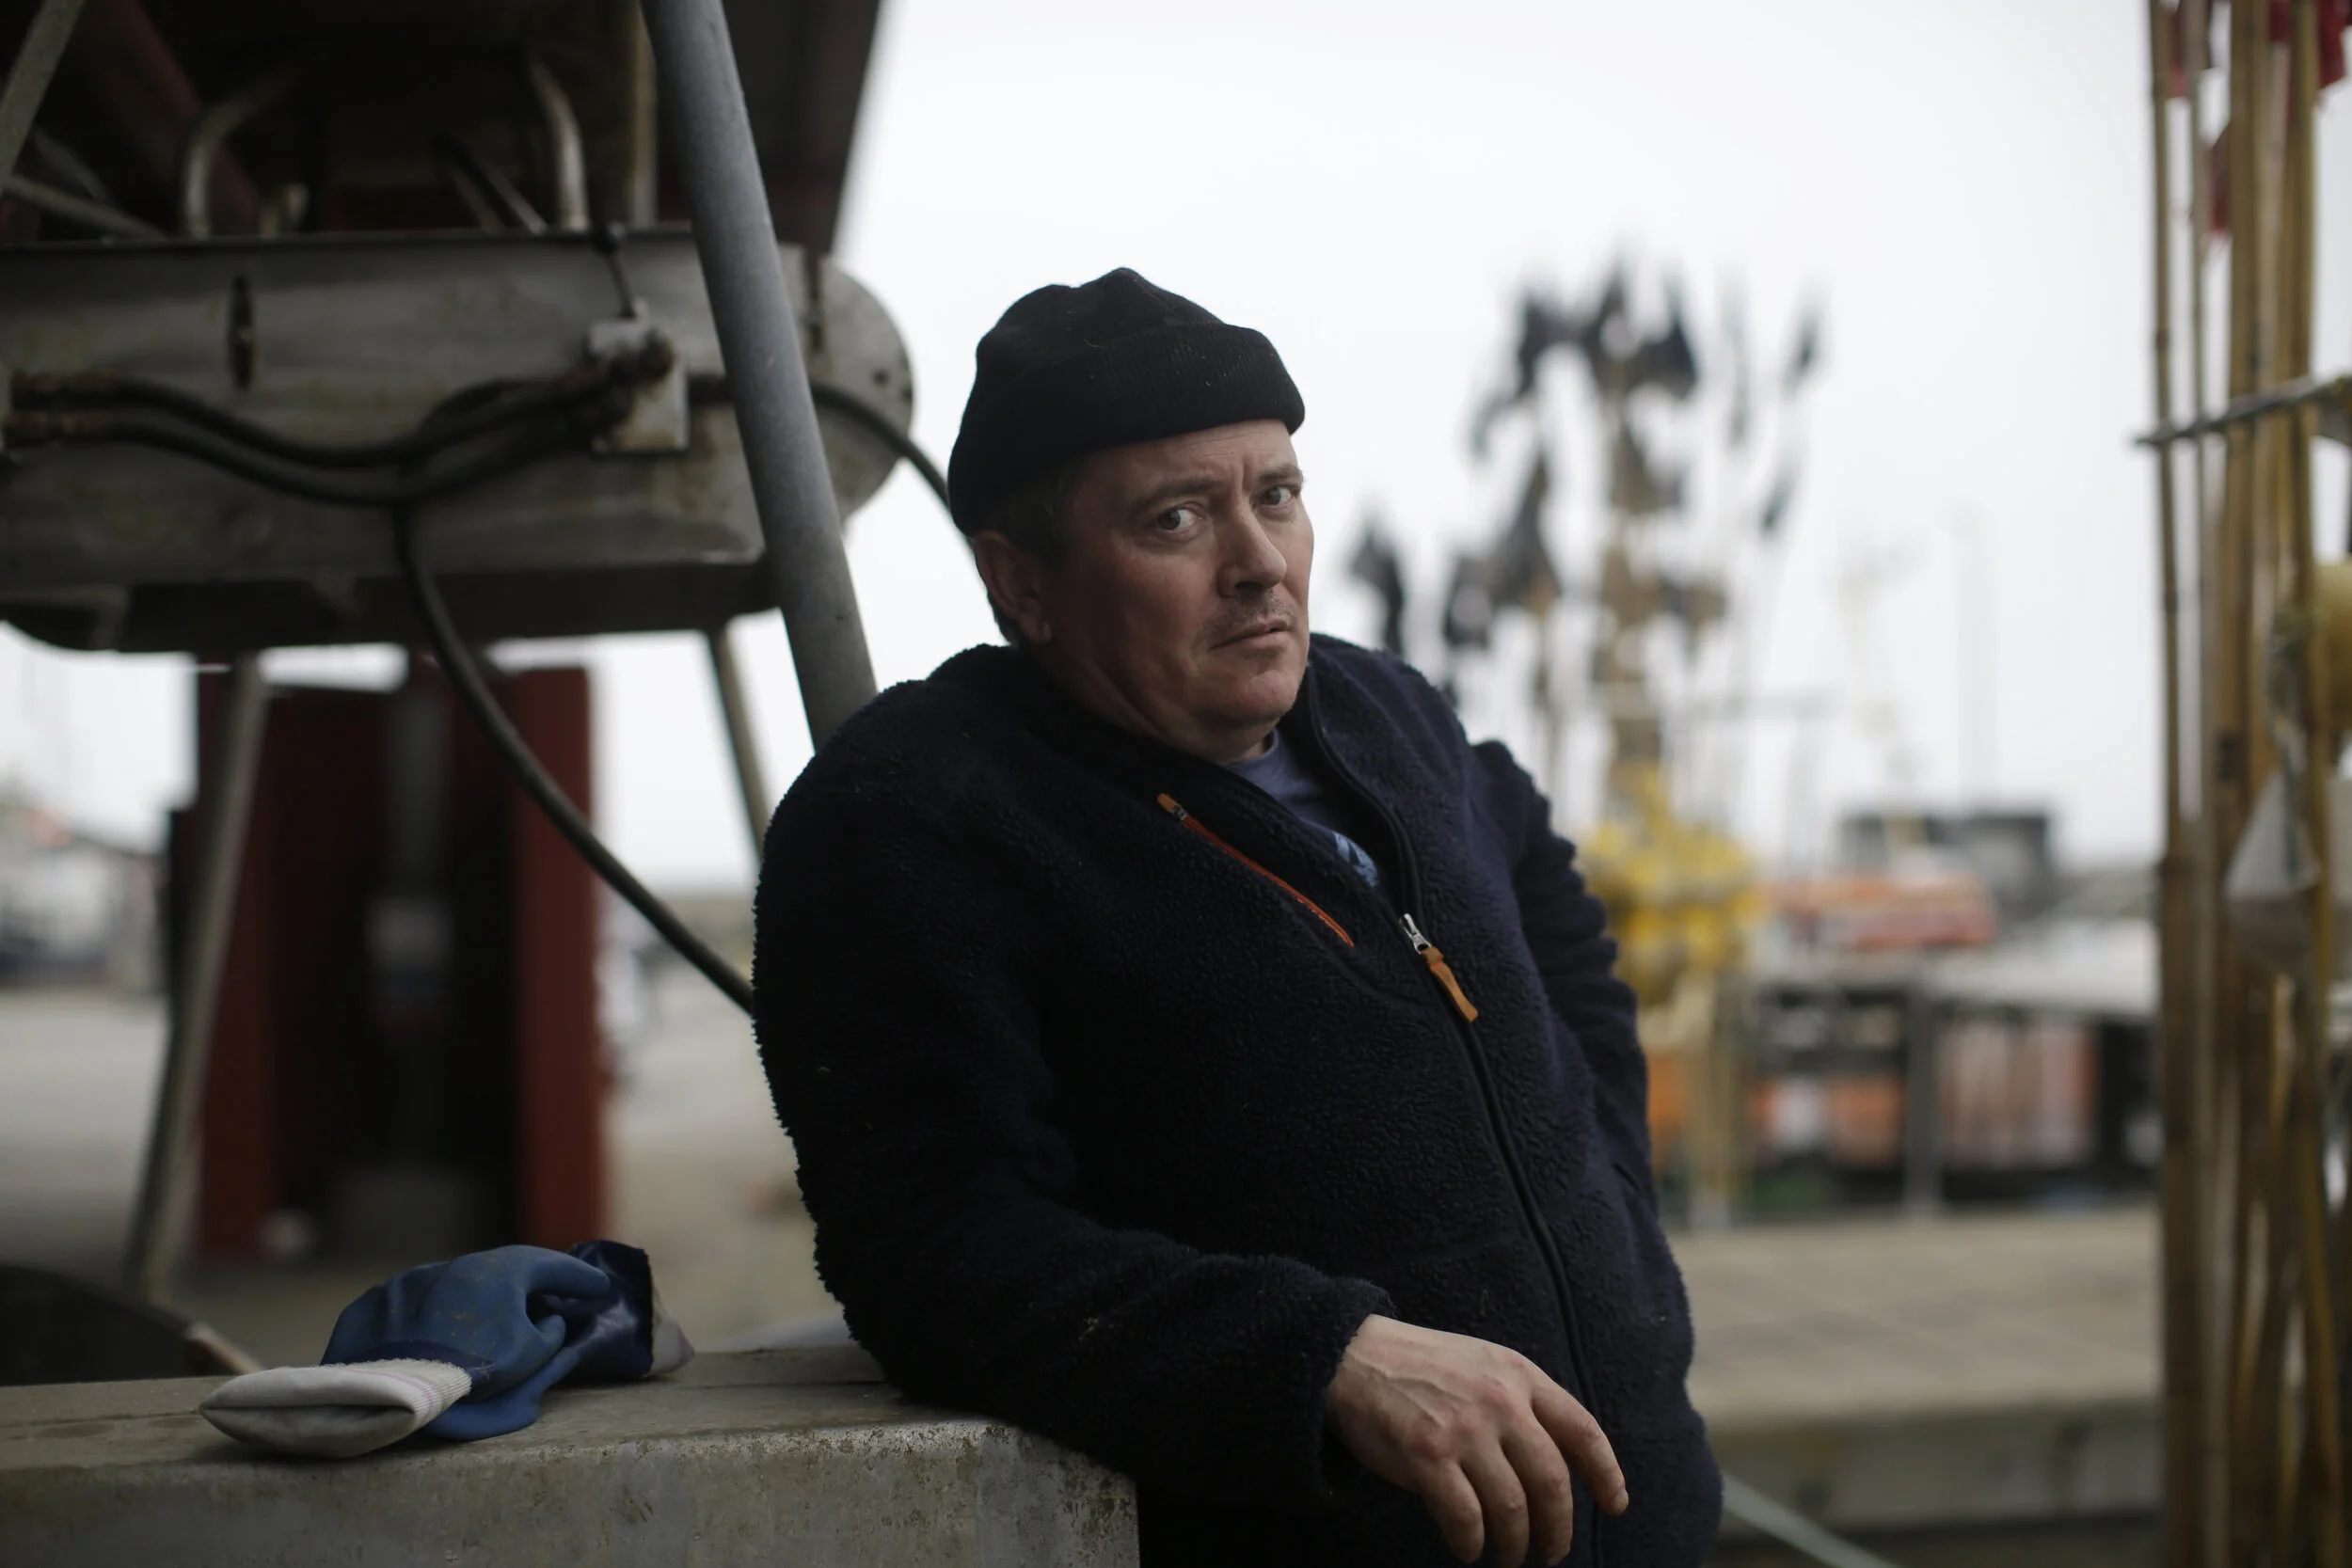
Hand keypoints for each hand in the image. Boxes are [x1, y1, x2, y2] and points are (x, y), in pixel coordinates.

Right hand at [1324, 1315, 1626, 1565]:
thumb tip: (1559, 1463)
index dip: (1606, 1474)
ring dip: (1515, 1543)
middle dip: (1558, 1528)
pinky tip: (1469, 1549)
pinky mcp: (1427, 1456)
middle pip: (1551, 1482)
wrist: (1352, 1357)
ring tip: (1509, 1556)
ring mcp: (1463, 1429)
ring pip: (1512, 1507)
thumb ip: (1521, 1401)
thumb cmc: (1422, 1366)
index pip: (1582, 1430)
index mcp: (1519, 1375)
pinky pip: (1466, 1518)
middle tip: (1552, 1553)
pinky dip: (1472, 1543)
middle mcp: (1499, 1402)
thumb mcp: (1484, 1364)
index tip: (1614, 1505)